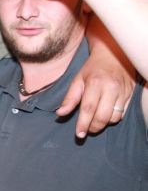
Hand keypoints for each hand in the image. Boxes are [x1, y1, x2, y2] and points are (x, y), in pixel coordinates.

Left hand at [57, 15, 134, 136]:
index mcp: (96, 83)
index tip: (79, 134)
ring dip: (104, 124)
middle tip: (86, 130)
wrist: (114, 55)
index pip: (88, 108)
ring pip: (115, 117)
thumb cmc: (93, 69)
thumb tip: (60, 114)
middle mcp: (111, 88)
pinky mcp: (131, 94)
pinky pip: (123, 113)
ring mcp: (123, 91)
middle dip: (93, 127)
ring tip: (95, 122)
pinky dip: (113, 118)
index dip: (83, 123)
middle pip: (103, 116)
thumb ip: (70, 98)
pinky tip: (105, 115)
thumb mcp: (77, 80)